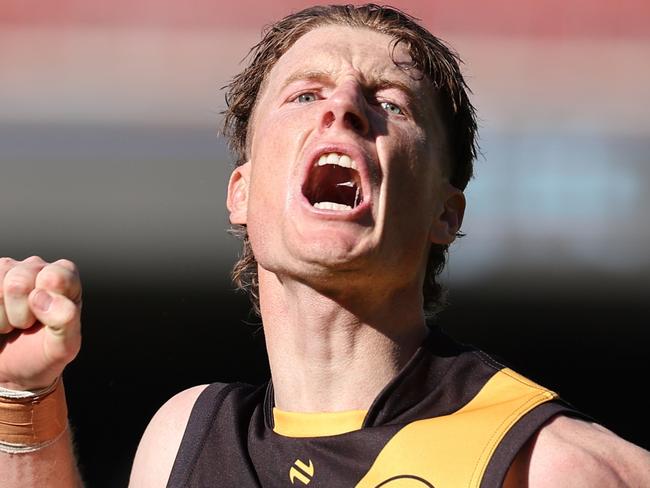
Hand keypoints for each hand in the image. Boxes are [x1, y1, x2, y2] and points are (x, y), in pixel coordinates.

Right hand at [0, 256, 81, 390]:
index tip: (47, 318)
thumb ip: (65, 322)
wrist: (12, 367)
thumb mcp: (62, 347)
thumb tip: (42, 297)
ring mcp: (10, 269)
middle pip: (18, 282)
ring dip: (1, 316)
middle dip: (19, 313)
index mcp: (66, 278)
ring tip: (12, 322)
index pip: (54, 278)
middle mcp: (38, 266)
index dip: (45, 305)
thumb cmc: (41, 353)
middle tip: (26, 324)